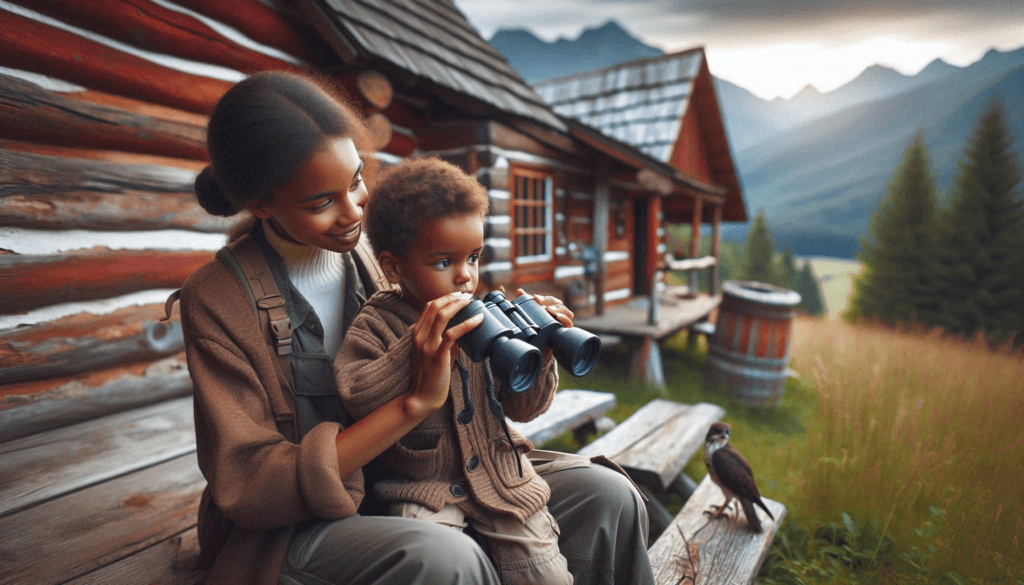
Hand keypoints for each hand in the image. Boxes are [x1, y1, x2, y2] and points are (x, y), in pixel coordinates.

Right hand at [407, 292, 481, 416]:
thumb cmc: (432, 375)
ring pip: (442, 315)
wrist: (423, 397)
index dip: (445, 297)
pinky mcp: (437, 356)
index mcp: (417, 334)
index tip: (459, 296)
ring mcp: (427, 346)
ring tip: (471, 302)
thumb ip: (447, 341)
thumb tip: (463, 331)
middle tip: (467, 296)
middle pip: (435, 306)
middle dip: (452, 297)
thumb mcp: (437, 353)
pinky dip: (467, 324)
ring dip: (458, 305)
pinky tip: (478, 320)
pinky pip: (452, 334)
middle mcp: (420, 337)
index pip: (429, 307)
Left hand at [507, 287, 573, 364]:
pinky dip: (566, 320)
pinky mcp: (563, 334)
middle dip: (550, 302)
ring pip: (566, 312)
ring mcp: (560, 325)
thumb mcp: (519, 317)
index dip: (543, 298)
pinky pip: (569, 325)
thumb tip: (501, 287)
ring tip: (549, 310)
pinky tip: (558, 318)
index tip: (534, 297)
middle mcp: (555, 316)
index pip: (549, 300)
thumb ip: (512, 303)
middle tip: (540, 303)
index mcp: (546, 310)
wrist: (530, 353)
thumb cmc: (525, 333)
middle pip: (558, 304)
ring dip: (559, 309)